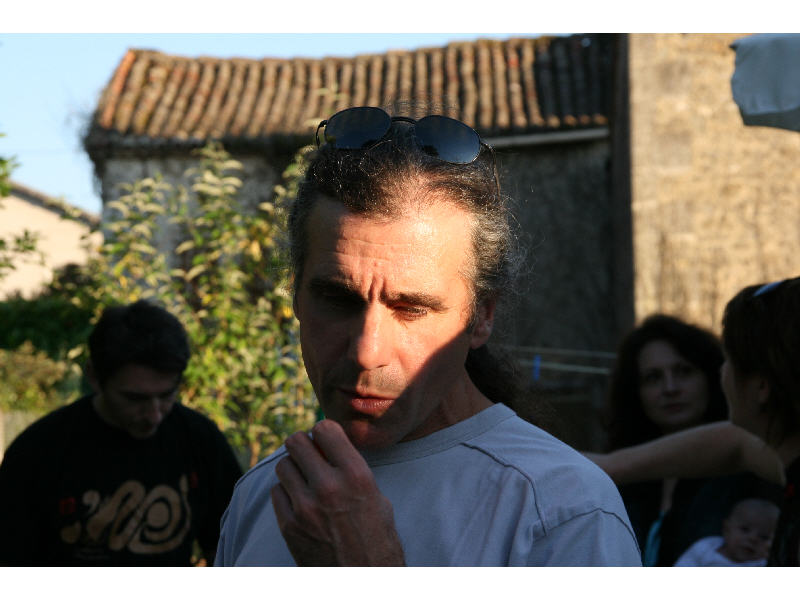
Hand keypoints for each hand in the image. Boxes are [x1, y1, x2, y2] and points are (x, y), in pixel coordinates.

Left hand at [271, 419, 405, 565]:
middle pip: (296, 442)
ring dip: (293, 468)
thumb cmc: (377, 540)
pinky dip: (286, 492)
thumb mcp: (377, 498)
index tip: (325, 440)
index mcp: (356, 476)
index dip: (323, 432)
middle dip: (302, 444)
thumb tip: (331, 447)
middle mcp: (329, 488)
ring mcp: (305, 508)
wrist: (364, 582)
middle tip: (309, 454)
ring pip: (283, 466)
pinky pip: (276, 492)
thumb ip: (353, 470)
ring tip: (305, 479)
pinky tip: (300, 501)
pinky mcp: (289, 527)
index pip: (325, 429)